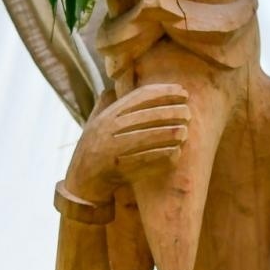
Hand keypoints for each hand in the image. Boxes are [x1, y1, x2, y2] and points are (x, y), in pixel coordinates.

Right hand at [65, 84, 189, 201]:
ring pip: (148, 137)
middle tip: (188, 113)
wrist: (81, 182)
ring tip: (185, 132)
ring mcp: (113, 149)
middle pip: (147, 116)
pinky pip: (146, 159)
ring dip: (170, 134)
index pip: (140, 97)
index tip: (183, 92)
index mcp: (107, 116)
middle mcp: (109, 129)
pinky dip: (163, 155)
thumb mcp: (94, 122)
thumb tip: (114, 87)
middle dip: (171, 112)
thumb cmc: (92, 149)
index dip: (164, 92)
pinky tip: (176, 151)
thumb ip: (105, 104)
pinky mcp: (118, 168)